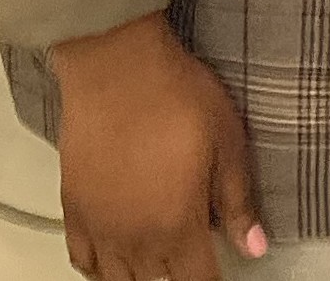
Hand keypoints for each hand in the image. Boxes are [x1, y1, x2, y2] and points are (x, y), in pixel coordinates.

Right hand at [48, 12, 265, 279]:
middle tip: (195, 258)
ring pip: (118, 279)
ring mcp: (99, 226)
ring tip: (162, 263)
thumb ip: (238, 202)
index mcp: (176, 225)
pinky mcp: (74, 209)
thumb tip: (255, 246)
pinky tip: (113, 262)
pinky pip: (81, 260)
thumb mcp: (227, 144)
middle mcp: (133, 237)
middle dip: (180, 276)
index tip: (221, 272)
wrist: (117, 70)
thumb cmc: (176, 98)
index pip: (198, 279)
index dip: (213, 279)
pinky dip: (99, 270)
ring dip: (142, 276)